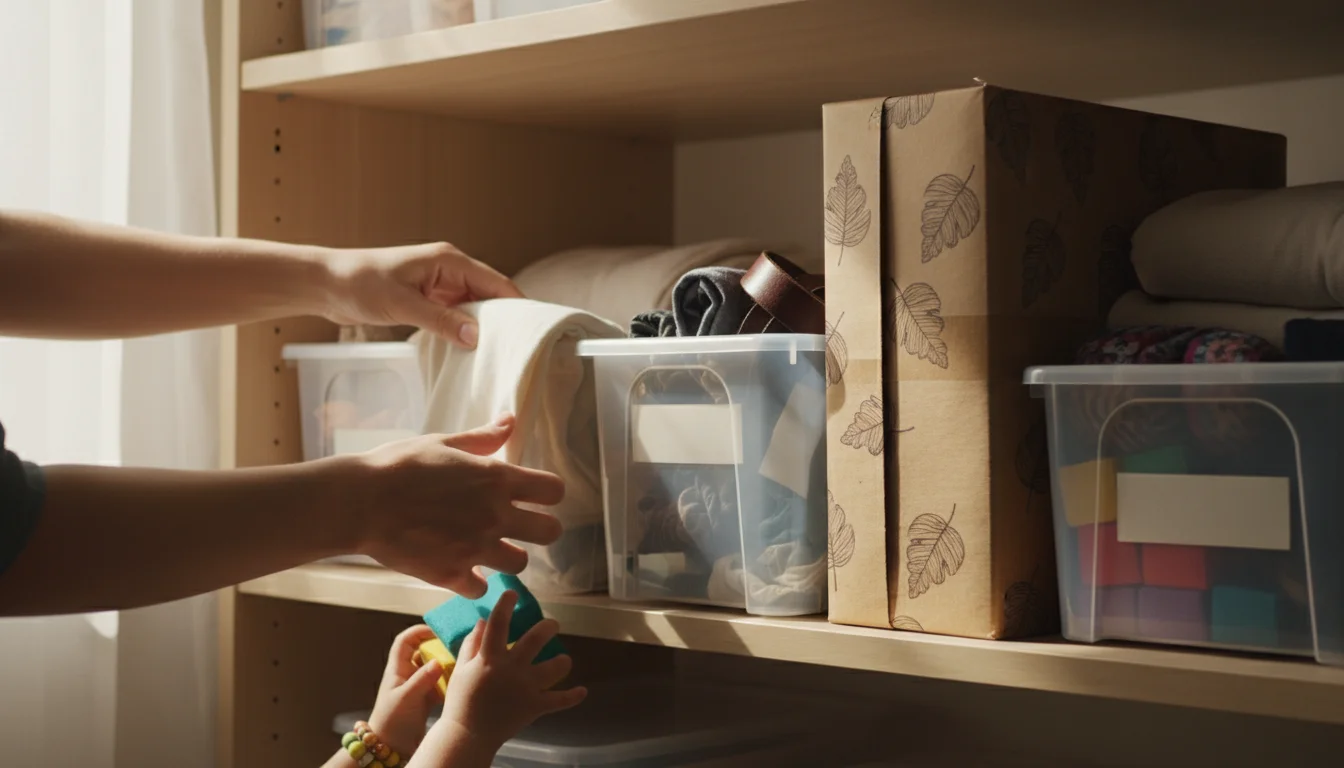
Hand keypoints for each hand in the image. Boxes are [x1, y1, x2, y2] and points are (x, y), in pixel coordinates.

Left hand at [322, 241, 523, 348]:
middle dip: (504, 321)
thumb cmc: (359, 284)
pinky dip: (464, 331)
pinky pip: (456, 316)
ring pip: (474, 308)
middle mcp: (450, 270)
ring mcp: (439, 285)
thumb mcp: (402, 305)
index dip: (517, 307)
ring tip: (498, 355)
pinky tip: (470, 351)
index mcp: (449, 261)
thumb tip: (477, 337)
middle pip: (490, 296)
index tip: (533, 332)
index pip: (497, 283)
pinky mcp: (427, 299)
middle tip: (518, 350)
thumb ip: (441, 320)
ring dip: (483, 328)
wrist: (325, 283)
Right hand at [339, 413, 565, 597]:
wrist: (361, 503)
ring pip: (520, 564)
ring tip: (490, 548)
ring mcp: (476, 549)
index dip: (548, 493)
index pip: (553, 490)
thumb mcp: (444, 443)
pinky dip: (474, 581)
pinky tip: (462, 568)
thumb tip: (511, 421)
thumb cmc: (399, 465)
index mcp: (496, 480)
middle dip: (540, 527)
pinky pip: (481, 588)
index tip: (534, 494)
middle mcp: (495, 516)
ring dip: (509, 556)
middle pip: (550, 532)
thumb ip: (483, 438)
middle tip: (521, 524)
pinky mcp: (452, 574)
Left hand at [368, 625, 445, 757]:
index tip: (437, 632)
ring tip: (461, 664)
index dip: (418, 632)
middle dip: (438, 648)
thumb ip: (422, 679)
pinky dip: (449, 681)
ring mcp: (417, 686)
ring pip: (433, 668)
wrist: (391, 748)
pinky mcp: (426, 698)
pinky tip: (458, 683)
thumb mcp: (406, 698)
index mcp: (397, 669)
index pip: (404, 641)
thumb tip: (439, 661)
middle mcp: (407, 674)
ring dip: (446, 665)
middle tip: (457, 648)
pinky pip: (440, 683)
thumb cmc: (392, 721)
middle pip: (423, 652)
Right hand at [440, 591, 586, 751]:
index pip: (498, 624)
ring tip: (564, 659)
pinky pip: (559, 701)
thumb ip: (471, 644)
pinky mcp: (535, 706)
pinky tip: (582, 691)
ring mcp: (526, 687)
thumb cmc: (461, 701)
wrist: (468, 735)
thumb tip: (481, 621)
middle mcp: (511, 668)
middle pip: (535, 640)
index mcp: (490, 658)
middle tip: (552, 624)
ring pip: (553, 668)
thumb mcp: (461, 669)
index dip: (506, 605)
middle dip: (547, 627)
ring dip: (562, 661)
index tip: (513, 593)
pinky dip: (572, 697)